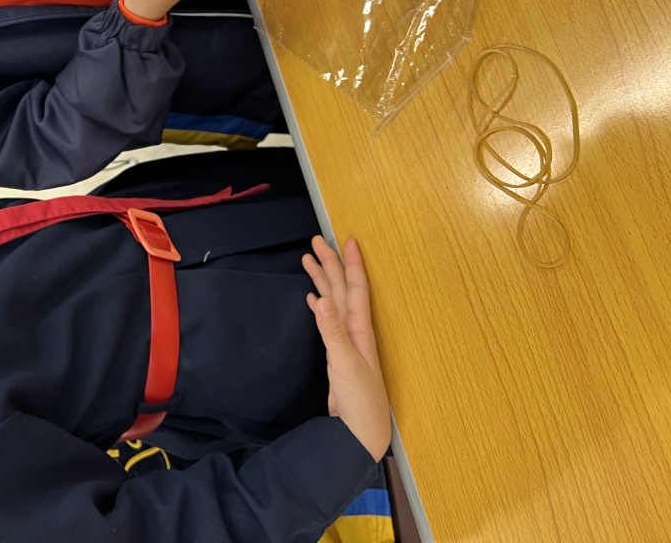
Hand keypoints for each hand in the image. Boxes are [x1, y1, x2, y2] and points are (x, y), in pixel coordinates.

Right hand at [302, 236, 390, 461]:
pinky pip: (327, 320)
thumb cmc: (360, 400)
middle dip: (331, 264)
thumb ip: (333, 331)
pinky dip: (319, 306)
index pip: (354, 288)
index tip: (347, 240)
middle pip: (341, 289)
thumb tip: (321, 298)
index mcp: (359, 329)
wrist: (360, 431)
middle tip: (318, 241)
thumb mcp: (346, 364)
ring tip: (310, 261)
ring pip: (333, 301)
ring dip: (323, 281)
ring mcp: (345, 341)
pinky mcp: (336, 354)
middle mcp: (353, 330)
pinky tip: (313, 299)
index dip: (351, 264)